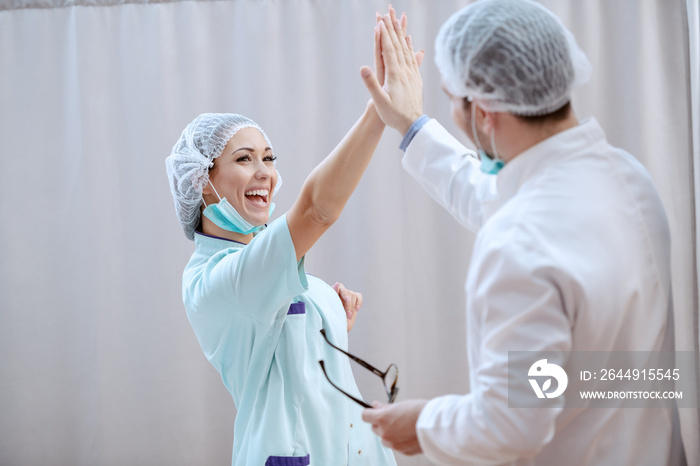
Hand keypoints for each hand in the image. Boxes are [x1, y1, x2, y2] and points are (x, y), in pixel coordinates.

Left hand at [332, 282, 361, 331]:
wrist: (337, 327)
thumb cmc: (331, 319)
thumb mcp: (330, 309)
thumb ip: (333, 295)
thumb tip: (336, 284)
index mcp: (331, 293)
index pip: (338, 287)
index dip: (343, 294)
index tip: (346, 301)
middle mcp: (339, 293)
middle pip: (347, 292)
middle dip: (349, 304)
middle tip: (348, 314)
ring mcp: (347, 296)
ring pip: (353, 295)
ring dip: (352, 307)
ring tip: (349, 316)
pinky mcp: (354, 300)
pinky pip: (358, 297)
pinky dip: (359, 303)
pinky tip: (356, 309)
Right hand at [361, 6, 424, 134]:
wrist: (413, 124)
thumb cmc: (394, 115)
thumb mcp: (380, 101)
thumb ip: (372, 84)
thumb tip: (363, 67)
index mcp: (395, 74)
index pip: (389, 49)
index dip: (385, 34)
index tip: (381, 20)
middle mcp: (405, 70)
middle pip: (399, 44)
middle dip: (393, 27)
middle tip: (389, 12)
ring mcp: (412, 73)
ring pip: (406, 48)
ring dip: (401, 33)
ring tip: (398, 20)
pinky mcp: (415, 78)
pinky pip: (412, 57)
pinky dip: (409, 46)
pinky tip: (409, 40)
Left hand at [362, 399, 428, 455]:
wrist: (435, 425)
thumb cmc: (420, 412)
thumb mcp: (400, 405)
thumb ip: (385, 407)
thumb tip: (376, 406)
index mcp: (382, 418)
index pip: (365, 416)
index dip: (370, 412)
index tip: (373, 411)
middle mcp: (385, 432)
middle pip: (374, 427)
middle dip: (381, 423)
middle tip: (393, 417)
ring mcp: (393, 443)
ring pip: (384, 438)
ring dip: (389, 432)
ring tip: (403, 426)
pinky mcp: (402, 451)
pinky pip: (395, 445)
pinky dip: (399, 440)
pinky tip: (409, 433)